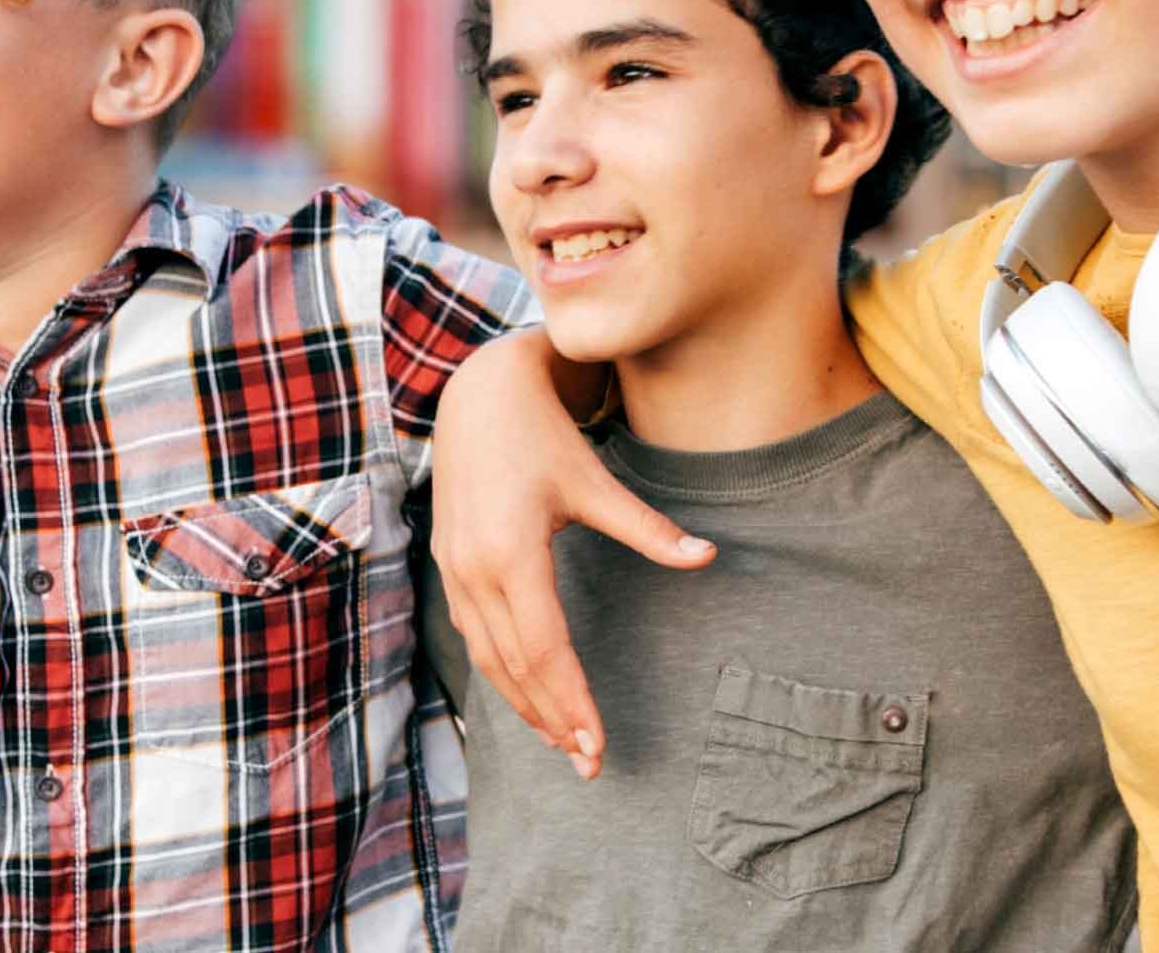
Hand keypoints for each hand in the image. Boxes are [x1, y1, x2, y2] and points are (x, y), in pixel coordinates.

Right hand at [431, 326, 715, 777]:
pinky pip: (474, 637)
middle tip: (590, 764)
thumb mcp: (596, 480)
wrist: (478, 394)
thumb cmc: (542, 435)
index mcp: (511, 553)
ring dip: (524, 705)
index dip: (572, 702)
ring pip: (488, 660)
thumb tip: (708, 558)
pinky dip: (501, 673)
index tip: (600, 745)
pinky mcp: (449, 565)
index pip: (544, 651)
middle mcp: (474, 570)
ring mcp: (455, 570)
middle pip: (514, 668)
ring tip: (562, 743)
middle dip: (552, 720)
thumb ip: (648, 529)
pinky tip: (526, 693)